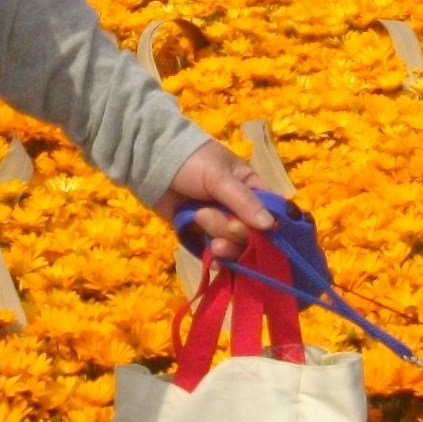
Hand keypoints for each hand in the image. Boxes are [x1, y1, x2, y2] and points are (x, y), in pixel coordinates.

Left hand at [151, 140, 275, 261]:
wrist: (151, 164)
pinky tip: (213, 259)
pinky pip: (215, 253)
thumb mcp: (220, 177)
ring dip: (225, 246)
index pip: (271, 212)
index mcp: (251, 189)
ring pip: (234, 245)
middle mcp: (239, 209)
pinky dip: (216, 259)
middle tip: (221, 225)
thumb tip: (271, 225)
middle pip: (252, 234)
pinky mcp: (200, 235)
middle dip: (237, 234)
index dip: (270, 227)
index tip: (264, 236)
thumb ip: (244, 201)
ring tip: (212, 242)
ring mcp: (219, 223)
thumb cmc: (192, 162)